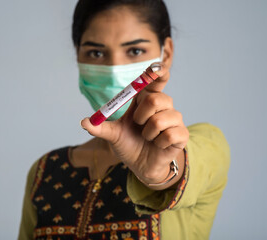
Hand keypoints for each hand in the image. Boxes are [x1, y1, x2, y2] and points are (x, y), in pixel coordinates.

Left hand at [80, 65, 188, 189]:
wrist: (141, 165)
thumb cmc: (129, 144)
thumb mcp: (113, 135)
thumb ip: (100, 127)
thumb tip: (84, 122)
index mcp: (145, 100)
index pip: (155, 79)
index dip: (157, 72)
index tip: (155, 68)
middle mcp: (163, 105)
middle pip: (156, 99)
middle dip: (141, 115)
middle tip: (138, 124)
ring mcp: (174, 119)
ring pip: (161, 119)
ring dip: (148, 133)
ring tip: (147, 137)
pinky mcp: (182, 134)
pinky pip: (171, 134)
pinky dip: (159, 143)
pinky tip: (158, 145)